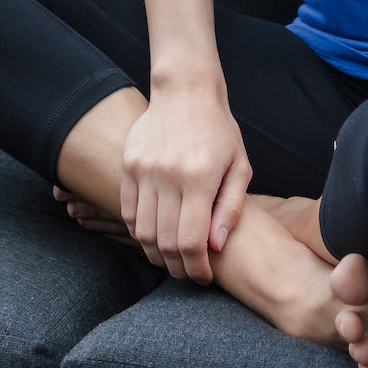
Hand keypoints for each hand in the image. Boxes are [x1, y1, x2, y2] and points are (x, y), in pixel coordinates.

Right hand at [119, 86, 252, 283]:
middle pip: (165, 243)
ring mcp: (143, 170)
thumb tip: (216, 246)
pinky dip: (139, 232)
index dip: (197, 269)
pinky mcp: (128, 165)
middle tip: (188, 274)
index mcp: (199, 177)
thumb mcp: (240, 165)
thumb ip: (231, 207)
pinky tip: (154, 237)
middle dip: (178, 268)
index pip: (192, 241)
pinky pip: (128, 212)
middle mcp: (168, 175)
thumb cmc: (219, 130)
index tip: (204, 277)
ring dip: (157, 255)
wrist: (186, 90)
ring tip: (171, 260)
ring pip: (143, 232)